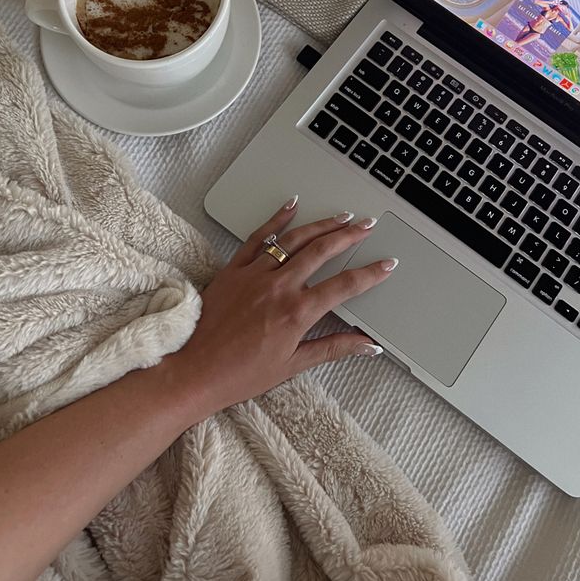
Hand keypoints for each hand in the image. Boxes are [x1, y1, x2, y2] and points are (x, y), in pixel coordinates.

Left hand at [169, 199, 396, 420]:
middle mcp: (279, 287)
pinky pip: (258, 237)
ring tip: (341, 216)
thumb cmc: (238, 374)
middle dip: (350, 235)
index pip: (345, 286)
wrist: (191, 369)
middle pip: (323, 251)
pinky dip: (276, 220)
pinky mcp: (233, 269)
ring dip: (321, 225)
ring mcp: (255, 274)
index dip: (371, 274)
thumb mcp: (292, 366)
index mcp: (297, 313)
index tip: (388, 264)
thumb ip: (333, 348)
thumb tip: (367, 346)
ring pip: (295, 240)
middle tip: (368, 225)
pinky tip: (291, 206)